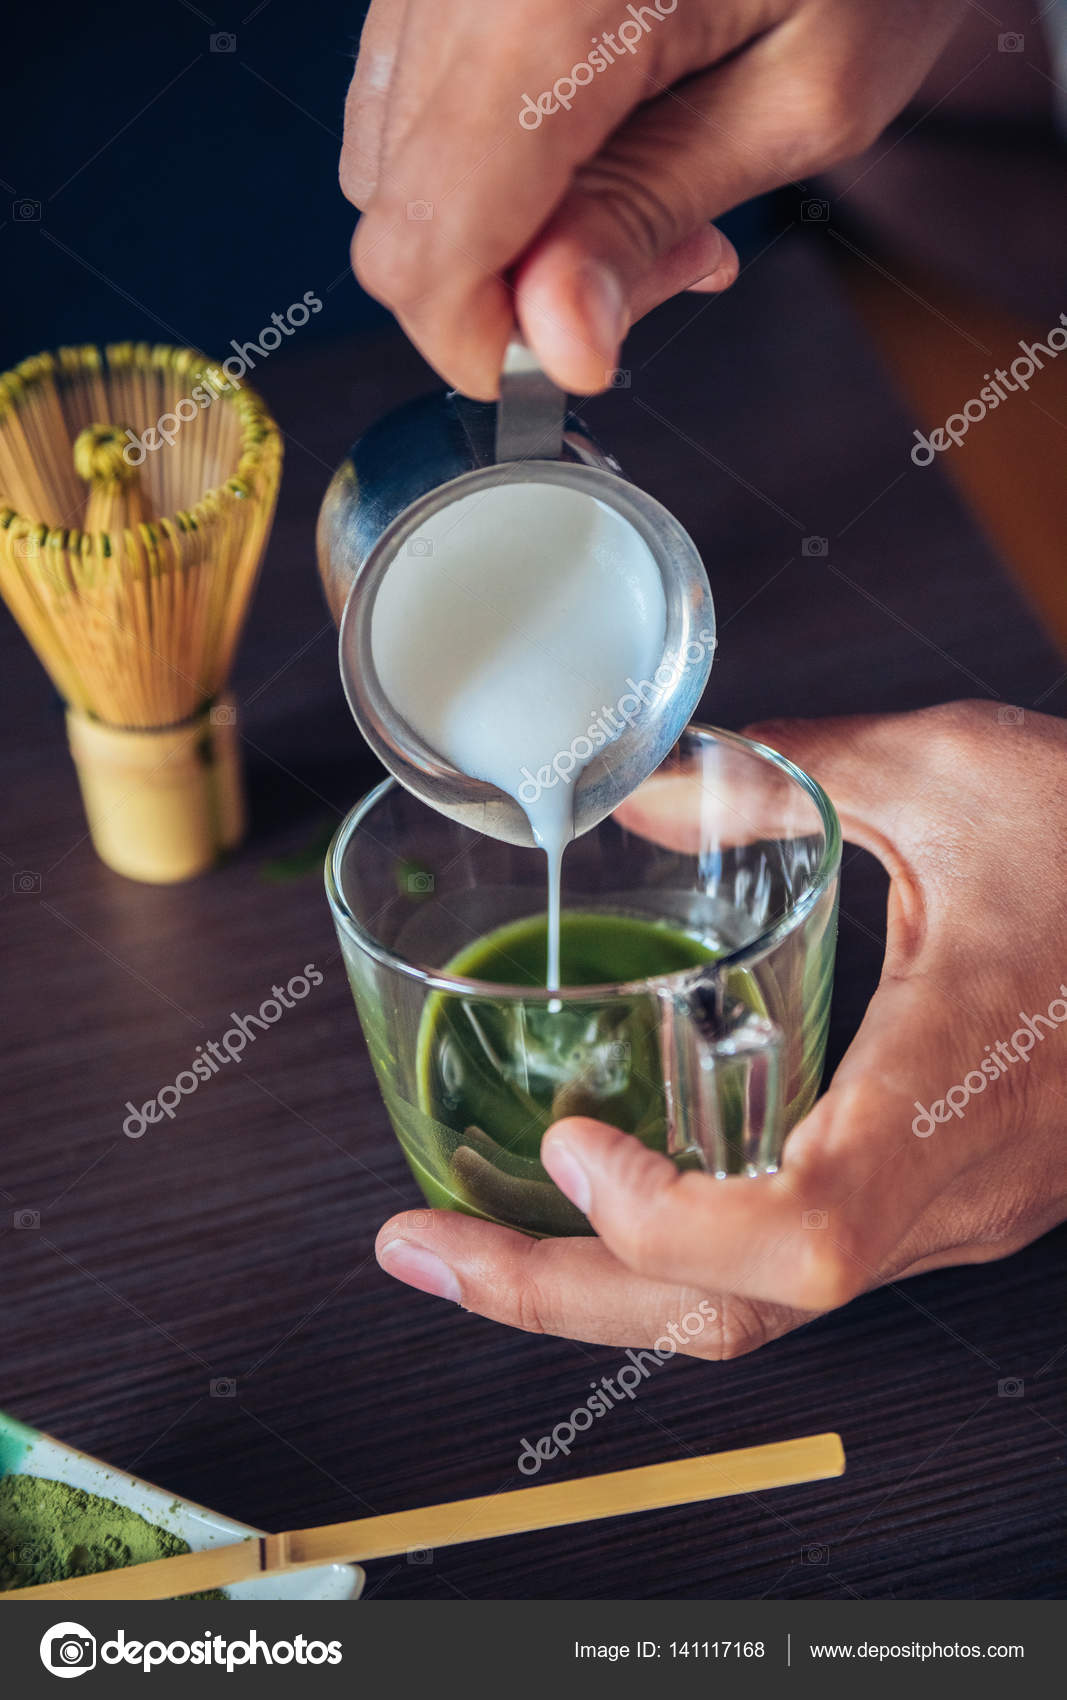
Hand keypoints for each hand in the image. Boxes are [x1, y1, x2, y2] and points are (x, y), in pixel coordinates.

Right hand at [342, 0, 964, 395]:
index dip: (485, 341)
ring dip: (499, 220)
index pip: (434, 237)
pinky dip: (487, 149)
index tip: (572, 361)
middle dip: (507, 285)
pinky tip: (593, 132)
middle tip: (661, 255)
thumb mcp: (806, 92)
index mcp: (552, 1)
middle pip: (397, 211)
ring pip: (388, 159)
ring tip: (646, 176)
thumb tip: (556, 343)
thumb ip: (654, 215)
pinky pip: (408, 92)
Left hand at [376, 702, 1066, 1357]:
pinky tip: (599, 1204)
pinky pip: (797, 1265)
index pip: (805, 1231)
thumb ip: (782, 775)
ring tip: (469, 1244)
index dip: (672, 1218)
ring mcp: (952, 1209)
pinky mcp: (945, 1198)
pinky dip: (677, 1252)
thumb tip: (634, 789)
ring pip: (763, 1307)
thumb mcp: (954, 771)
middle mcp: (950, 1183)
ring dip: (601, 1286)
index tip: (573, 1149)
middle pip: (743, 1307)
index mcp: (959, 1079)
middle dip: (560, 1295)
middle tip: (416, 1249)